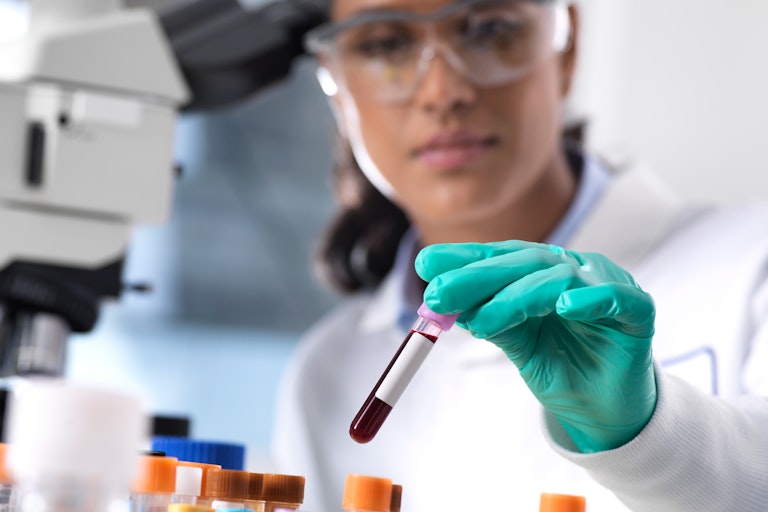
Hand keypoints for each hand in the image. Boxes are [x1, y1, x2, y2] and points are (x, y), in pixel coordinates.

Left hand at [415, 240, 656, 452]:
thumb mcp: (516, 343)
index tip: (425, 264)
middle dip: (477, 276)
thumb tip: (442, 302)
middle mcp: (573, 271)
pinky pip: (615, 298)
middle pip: (524, 262)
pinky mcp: (637, 311)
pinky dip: (590, 298)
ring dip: (516, 297)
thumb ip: (489, 318)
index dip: (464, 259)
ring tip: (482, 320)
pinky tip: (563, 306)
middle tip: (439, 295)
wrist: (605, 411)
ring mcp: (606, 286)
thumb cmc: (562, 368)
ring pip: (558, 279)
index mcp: (543, 273)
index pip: (501, 257)